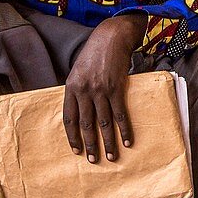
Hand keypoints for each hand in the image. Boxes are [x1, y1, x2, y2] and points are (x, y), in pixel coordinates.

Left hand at [62, 15, 144, 162]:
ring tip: (112, 156)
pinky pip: (120, 114)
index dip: (72, 136)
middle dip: (90, 144)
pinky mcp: (117, 88)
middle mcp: (84, 91)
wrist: (111, 37)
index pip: (69, 118)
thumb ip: (77, 89)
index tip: (76, 150)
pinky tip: (128, 140)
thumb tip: (80, 108)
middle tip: (94, 160)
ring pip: (103, 122)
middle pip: (86, 124)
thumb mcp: (78, 70)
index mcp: (71, 87)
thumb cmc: (94, 53)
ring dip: (108, 142)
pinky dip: (124, 129)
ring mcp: (100, 90)